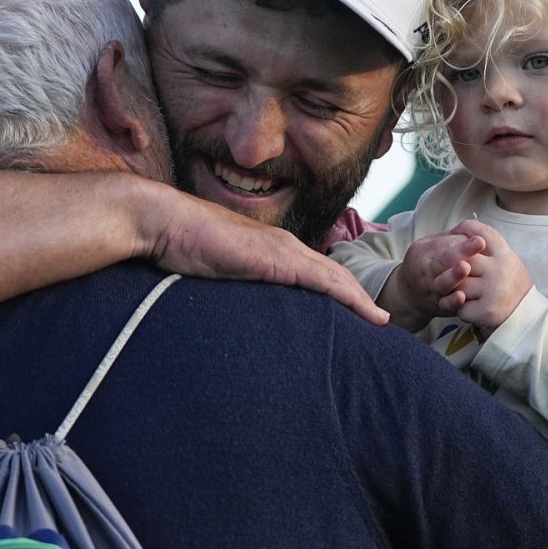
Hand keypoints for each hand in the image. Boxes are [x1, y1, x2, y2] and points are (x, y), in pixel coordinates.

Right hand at [141, 188, 385, 325]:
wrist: (165, 223)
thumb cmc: (182, 247)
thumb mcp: (217, 273)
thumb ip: (235, 287)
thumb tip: (239, 315)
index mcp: (273, 250)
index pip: (316, 275)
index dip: (340, 294)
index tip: (357, 318)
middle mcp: (285, 246)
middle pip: (335, 277)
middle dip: (358, 299)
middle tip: (379, 325)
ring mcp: (284, 250)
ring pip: (337, 279)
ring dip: (362, 301)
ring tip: (382, 324)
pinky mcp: (278, 259)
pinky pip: (325, 281)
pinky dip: (352, 298)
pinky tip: (369, 314)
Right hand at [383, 231, 480, 331]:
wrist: (407, 296)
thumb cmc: (425, 266)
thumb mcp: (428, 247)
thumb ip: (447, 239)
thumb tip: (473, 230)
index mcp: (424, 253)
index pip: (443, 244)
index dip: (462, 241)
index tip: (480, 237)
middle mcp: (427, 271)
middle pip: (443, 260)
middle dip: (461, 251)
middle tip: (479, 243)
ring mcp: (433, 290)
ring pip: (443, 283)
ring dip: (454, 276)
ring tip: (465, 267)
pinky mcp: (439, 306)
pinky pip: (444, 305)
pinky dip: (452, 302)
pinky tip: (461, 297)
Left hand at [449, 221, 532, 331]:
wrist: (526, 317)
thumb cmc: (511, 286)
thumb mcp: (507, 262)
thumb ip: (488, 250)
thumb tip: (460, 233)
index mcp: (505, 255)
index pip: (482, 233)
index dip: (466, 228)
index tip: (455, 231)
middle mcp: (499, 270)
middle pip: (463, 260)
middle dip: (453, 267)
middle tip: (451, 272)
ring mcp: (493, 291)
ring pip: (458, 285)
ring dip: (455, 291)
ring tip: (464, 294)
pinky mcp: (486, 311)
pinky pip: (460, 306)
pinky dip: (461, 309)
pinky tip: (470, 309)